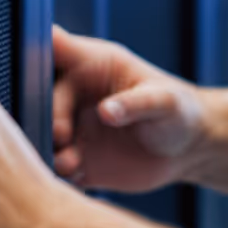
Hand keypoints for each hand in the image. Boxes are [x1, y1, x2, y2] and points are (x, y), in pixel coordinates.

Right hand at [50, 26, 207, 193]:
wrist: (189, 149)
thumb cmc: (180, 110)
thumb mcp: (165, 101)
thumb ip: (135, 104)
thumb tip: (106, 111)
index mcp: (93, 65)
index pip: (55, 50)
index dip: (38, 57)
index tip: (39, 79)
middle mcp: (76, 95)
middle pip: (41, 97)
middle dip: (48, 116)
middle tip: (63, 135)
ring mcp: (74, 127)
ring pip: (45, 134)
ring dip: (51, 149)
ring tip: (70, 164)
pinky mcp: (78, 158)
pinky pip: (57, 166)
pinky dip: (59, 174)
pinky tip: (76, 177)